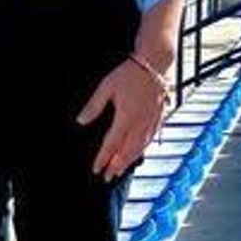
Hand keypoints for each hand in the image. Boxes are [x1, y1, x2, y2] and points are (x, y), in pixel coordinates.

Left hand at [76, 57, 170, 180]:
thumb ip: (94, 105)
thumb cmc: (130, 73)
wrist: (154, 63)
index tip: (96, 169)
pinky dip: (143, 150)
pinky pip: (151, 139)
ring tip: (120, 170)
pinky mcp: (159, 118)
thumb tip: (81, 121)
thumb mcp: (106, 86)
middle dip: (116, 166)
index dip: (103, 158)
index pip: (112, 144)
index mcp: (126, 117)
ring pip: (140, 148)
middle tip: (108, 177)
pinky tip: (139, 154)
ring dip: (129, 161)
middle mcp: (140, 123)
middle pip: (127, 151)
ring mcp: (151, 122)